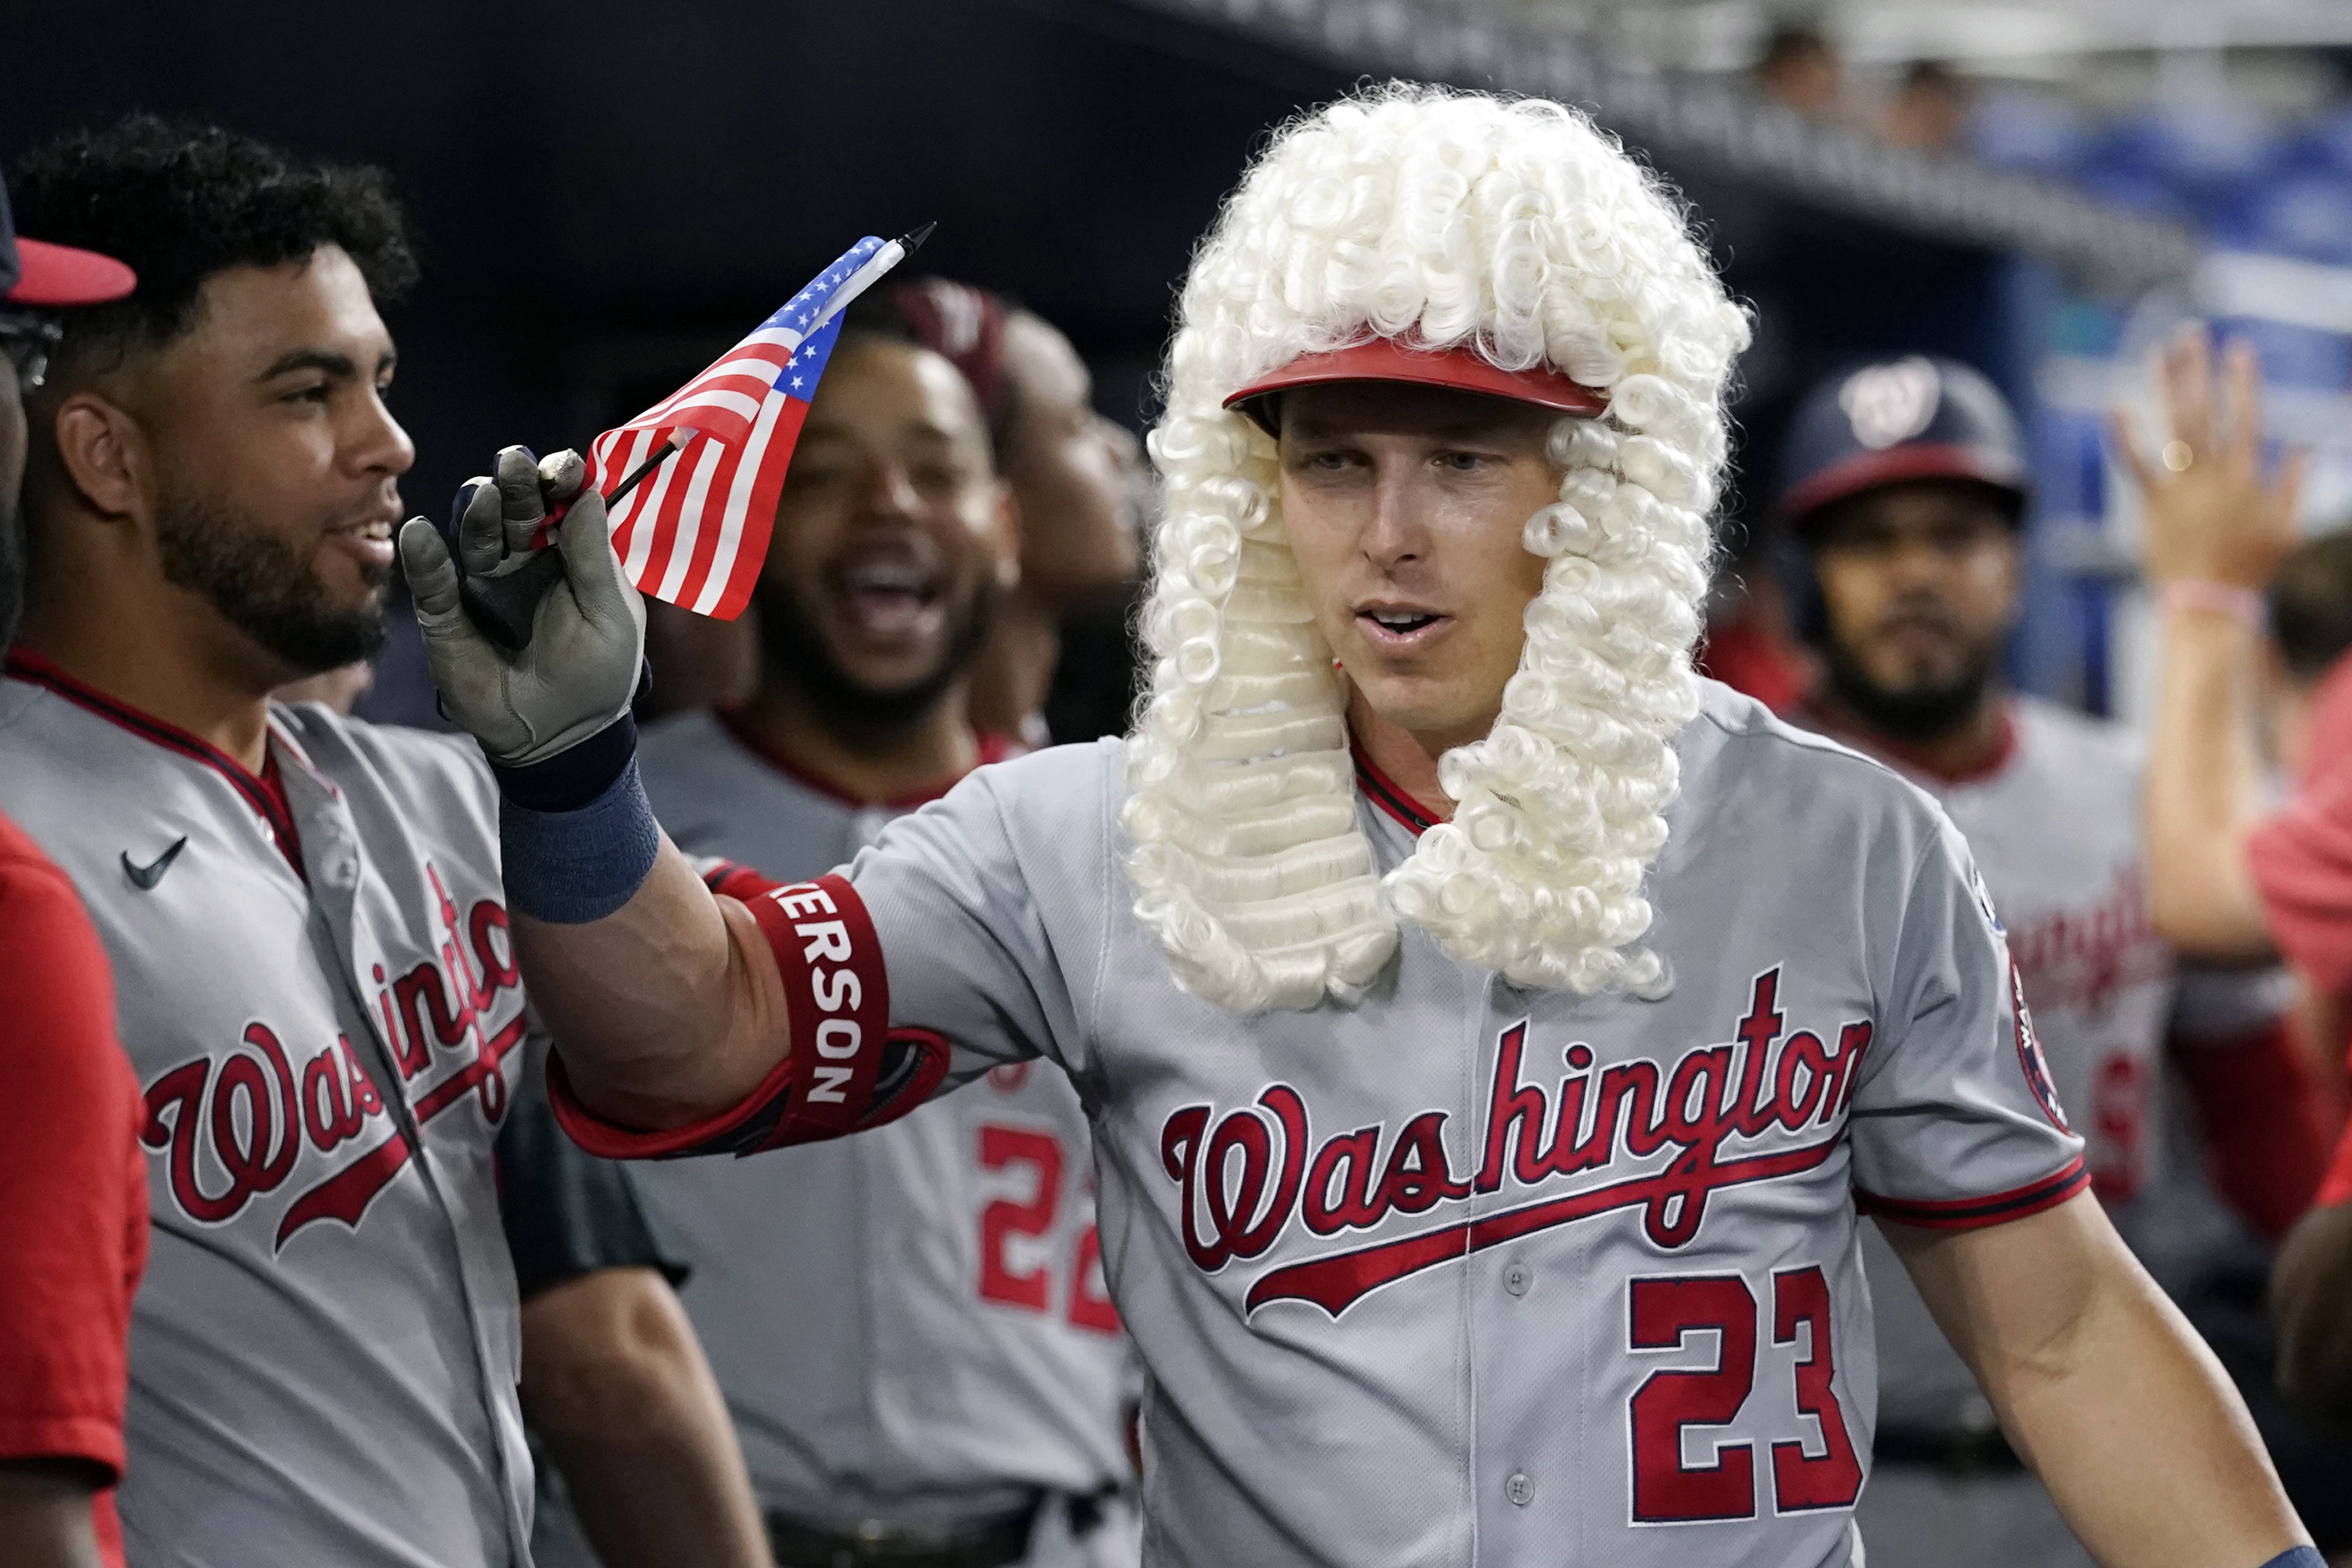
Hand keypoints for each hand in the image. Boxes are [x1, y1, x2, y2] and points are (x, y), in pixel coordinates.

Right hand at [398, 445, 645, 766]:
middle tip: (515, 463)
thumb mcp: (611, 618)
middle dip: (516, 484)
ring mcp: (483, 584)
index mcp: (569, 553)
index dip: (560, 480)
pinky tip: (421, 535)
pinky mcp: (448, 615)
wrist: (563, 736)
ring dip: (475, 511)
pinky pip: (433, 584)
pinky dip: (424, 559)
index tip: (564, 468)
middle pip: (514, 509)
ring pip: (474, 535)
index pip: (561, 503)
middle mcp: (523, 559)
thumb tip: (589, 494)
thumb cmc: (598, 674)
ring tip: (482, 496)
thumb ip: (594, 560)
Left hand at [2108, 325, 2307, 589]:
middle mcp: (2215, 475)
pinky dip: (2124, 436)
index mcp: (2248, 476)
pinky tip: (2114, 405)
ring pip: (2175, 426)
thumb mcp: (2286, 526)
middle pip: (2206, 410)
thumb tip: (2305, 448)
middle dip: (2199, 369)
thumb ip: (2294, 484)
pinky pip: (2135, 465)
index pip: (2247, 416)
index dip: (2243, 381)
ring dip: (2167, 386)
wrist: (2211, 602)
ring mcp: (2183, 488)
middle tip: (2191, 334)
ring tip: (2160, 353)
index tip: (2238, 349)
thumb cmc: (2250, 568)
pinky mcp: (2153, 505)